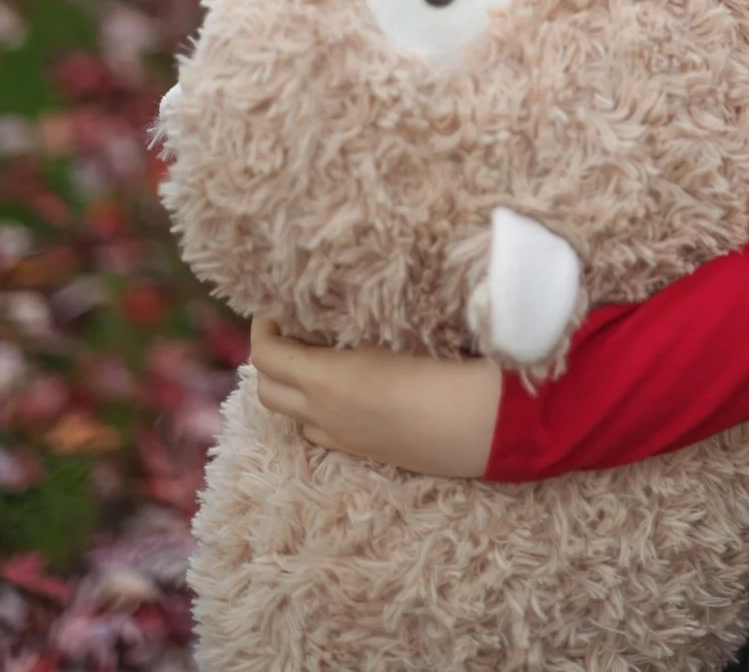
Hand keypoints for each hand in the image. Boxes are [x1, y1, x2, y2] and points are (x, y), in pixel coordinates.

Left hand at [249, 318, 502, 478]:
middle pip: (267, 391)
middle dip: (271, 358)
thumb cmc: (446, 364)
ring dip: (292, 387)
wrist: (486, 423)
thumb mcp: (396, 328)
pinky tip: (348, 386)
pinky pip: (322, 431)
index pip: (266, 355)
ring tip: (317, 356)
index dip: (262, 327)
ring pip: (293, 417)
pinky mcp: (366, 452)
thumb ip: (358, 316)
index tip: (277, 305)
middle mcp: (326, 414)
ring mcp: (345, 438)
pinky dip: (317, 409)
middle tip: (293, 329)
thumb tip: (335, 296)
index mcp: (328, 380)